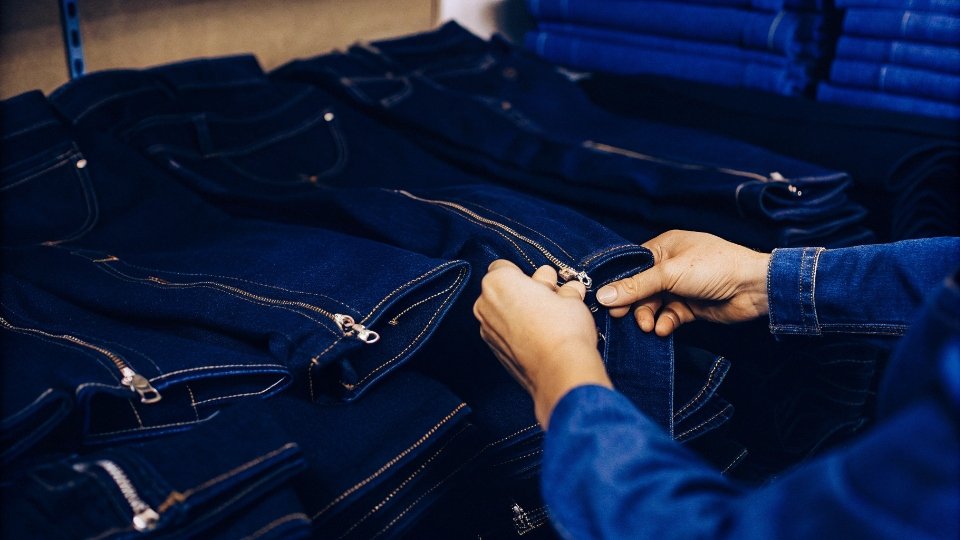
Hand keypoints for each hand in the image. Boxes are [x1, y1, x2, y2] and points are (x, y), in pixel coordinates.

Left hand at [473, 260, 611, 427]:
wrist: (560, 369)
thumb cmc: (564, 327)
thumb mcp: (568, 296)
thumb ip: (560, 287)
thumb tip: (565, 288)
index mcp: (499, 281)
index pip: (506, 267)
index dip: (529, 275)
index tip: (545, 284)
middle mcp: (485, 303)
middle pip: (505, 290)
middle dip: (526, 293)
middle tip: (551, 300)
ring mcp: (487, 328)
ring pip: (504, 311)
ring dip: (523, 311)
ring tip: (550, 319)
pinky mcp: (494, 349)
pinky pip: (505, 331)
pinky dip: (519, 330)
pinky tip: (541, 335)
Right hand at [596, 230, 770, 335]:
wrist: (753, 287)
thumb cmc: (714, 267)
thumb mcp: (669, 273)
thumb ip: (636, 286)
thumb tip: (603, 294)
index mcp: (665, 247)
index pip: (633, 266)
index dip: (619, 284)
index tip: (606, 301)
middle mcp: (671, 266)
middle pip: (641, 288)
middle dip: (633, 304)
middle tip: (621, 318)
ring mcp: (682, 287)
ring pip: (654, 304)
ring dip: (648, 316)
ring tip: (649, 326)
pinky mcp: (691, 307)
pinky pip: (669, 316)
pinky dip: (664, 323)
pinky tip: (664, 328)